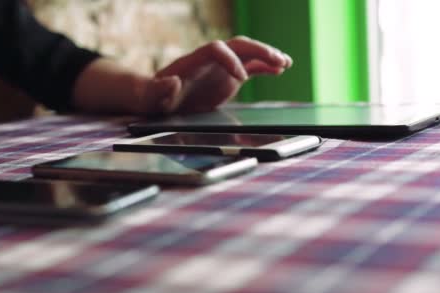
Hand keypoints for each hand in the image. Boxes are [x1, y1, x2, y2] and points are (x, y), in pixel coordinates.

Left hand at [140, 36, 292, 113]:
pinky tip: (282, 68)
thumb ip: (161, 91)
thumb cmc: (155, 98)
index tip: (242, 77)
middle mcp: (211, 59)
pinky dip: (266, 66)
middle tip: (277, 60)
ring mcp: (222, 65)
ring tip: (286, 62)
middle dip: (257, 51)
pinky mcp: (230, 76)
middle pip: (237, 45)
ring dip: (267, 55)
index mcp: (193, 61)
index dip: (230, 60)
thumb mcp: (153, 97)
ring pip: (248, 53)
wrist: (161, 98)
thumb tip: (172, 83)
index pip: (215, 49)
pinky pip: (251, 66)